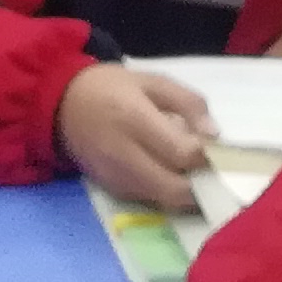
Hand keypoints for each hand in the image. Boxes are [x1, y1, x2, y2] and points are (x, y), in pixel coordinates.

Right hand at [58, 65, 212, 210]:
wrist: (63, 105)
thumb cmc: (112, 87)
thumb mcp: (152, 81)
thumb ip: (188, 103)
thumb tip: (214, 135)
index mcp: (135, 119)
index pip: (183, 153)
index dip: (207, 155)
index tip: (218, 148)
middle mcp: (124, 155)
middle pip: (177, 188)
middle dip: (202, 184)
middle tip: (212, 169)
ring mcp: (117, 177)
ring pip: (166, 199)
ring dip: (187, 192)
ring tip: (195, 172)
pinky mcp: (113, 190)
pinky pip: (150, 199)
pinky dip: (167, 192)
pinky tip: (172, 174)